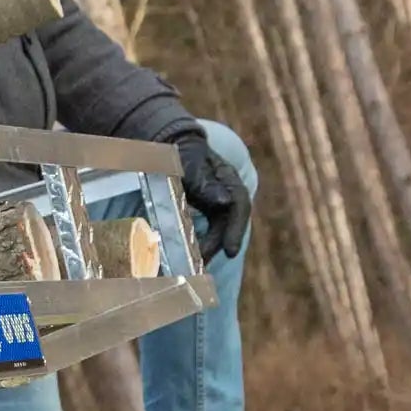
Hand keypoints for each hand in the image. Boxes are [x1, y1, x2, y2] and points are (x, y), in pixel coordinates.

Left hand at [178, 139, 251, 262]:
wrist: (171, 145)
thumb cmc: (181, 152)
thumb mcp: (189, 164)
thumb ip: (205, 182)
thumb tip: (225, 202)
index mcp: (228, 179)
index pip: (239, 205)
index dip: (236, 229)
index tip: (231, 251)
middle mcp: (227, 193)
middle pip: (229, 223)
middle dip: (218, 245)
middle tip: (202, 264)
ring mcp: (217, 203)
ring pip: (218, 230)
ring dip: (208, 247)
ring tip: (195, 265)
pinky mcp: (206, 211)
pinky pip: (206, 230)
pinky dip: (200, 242)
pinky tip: (189, 255)